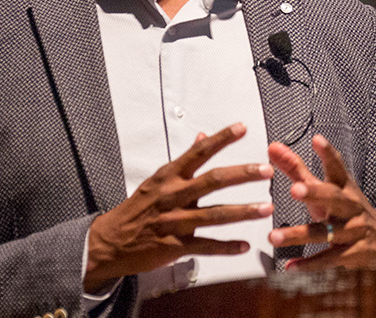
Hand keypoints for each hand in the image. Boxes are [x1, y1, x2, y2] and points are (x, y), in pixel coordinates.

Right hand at [84, 122, 272, 291]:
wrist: (110, 241)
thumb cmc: (137, 209)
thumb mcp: (158, 180)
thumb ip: (184, 161)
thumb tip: (202, 136)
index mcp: (168, 176)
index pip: (198, 152)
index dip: (221, 139)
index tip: (242, 128)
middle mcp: (172, 196)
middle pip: (212, 181)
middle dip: (241, 175)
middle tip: (265, 170)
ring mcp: (174, 222)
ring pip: (214, 215)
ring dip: (243, 212)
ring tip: (266, 208)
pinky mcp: (174, 246)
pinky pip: (206, 246)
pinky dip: (226, 247)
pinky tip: (244, 246)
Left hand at [266, 134, 375, 270]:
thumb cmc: (344, 209)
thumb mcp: (324, 188)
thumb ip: (296, 168)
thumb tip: (272, 147)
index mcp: (344, 187)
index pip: (338, 167)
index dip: (328, 154)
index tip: (317, 140)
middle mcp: (350, 206)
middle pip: (334, 197)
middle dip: (315, 193)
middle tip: (295, 188)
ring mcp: (353, 230)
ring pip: (325, 232)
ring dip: (299, 234)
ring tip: (273, 236)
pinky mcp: (352, 253)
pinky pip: (328, 259)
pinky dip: (308, 264)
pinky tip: (289, 266)